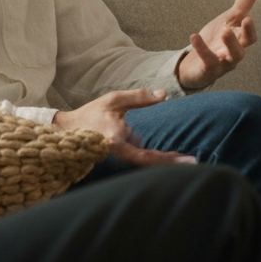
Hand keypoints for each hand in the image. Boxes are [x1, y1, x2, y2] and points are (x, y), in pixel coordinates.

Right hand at [52, 89, 196, 166]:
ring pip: (144, 165)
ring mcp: (117, 160)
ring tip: (186, 159)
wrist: (66, 130)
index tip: (188, 160)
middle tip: (194, 162)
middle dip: (172, 164)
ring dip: (164, 162)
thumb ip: (139, 98)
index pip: (146, 156)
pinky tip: (168, 156)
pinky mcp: (117, 159)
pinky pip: (138, 161)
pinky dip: (153, 159)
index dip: (168, 160)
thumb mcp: (114, 100)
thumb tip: (163, 95)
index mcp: (116, 141)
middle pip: (149, 165)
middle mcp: (118, 155)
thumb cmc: (90, 114)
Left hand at [176, 0, 258, 89]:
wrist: (194, 65)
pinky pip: (207, 62)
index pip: (249, 38)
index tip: (248, 18)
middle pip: (240, 51)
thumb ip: (241, 7)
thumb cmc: (215, 41)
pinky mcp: (206, 72)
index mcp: (238, 42)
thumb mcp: (227, 21)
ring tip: (224, 31)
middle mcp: (231, 55)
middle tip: (237, 24)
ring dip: (228, 44)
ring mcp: (220, 65)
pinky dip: (201, 49)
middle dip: (241, 38)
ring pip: (229, 60)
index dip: (250, 29)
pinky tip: (194, 36)